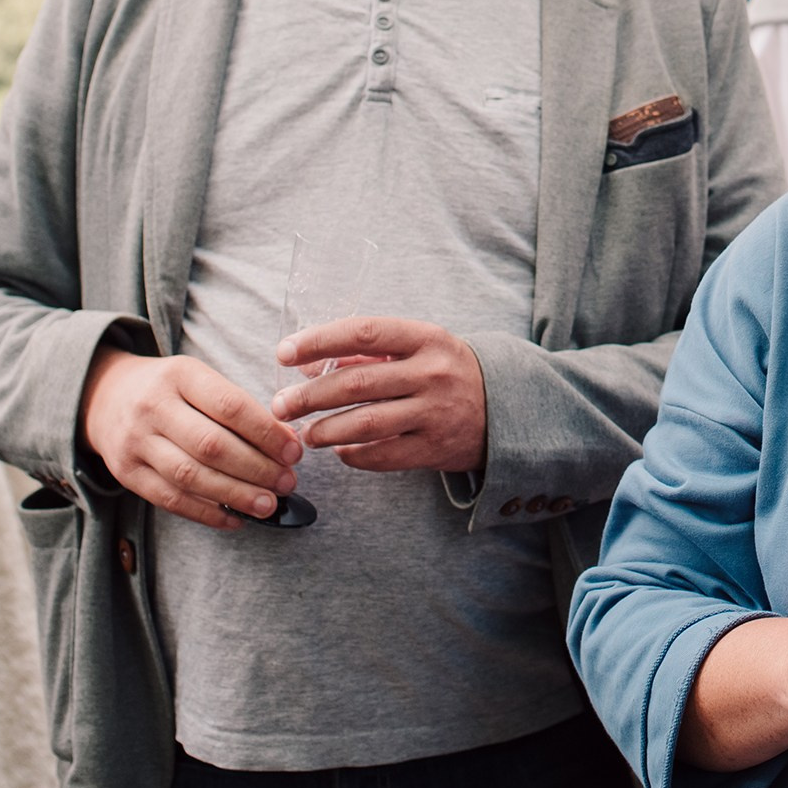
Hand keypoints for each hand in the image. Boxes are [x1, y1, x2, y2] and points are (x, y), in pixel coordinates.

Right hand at [79, 348, 300, 530]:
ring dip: (235, 495)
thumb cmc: (169, 388)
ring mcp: (136, 442)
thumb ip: (237, 406)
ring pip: (191, 476)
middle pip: (212, 445)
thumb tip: (285, 442)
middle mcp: (154, 407)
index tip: (294, 452)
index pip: (230, 406)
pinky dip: (206, 514)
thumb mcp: (198, 379)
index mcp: (180, 375)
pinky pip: (170, 499)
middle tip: (287, 483)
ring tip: (267, 505)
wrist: (104, 395)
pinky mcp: (126, 473)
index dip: (267, 432)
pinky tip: (235, 519)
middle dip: (256, 468)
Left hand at [271, 317, 487, 473]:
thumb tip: (307, 365)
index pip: (363, 333)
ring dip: (325, 430)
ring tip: (305, 433)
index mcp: (425, 338)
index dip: (319, 341)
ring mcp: (435, 412)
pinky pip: (382, 455)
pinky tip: (339, 450)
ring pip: (365, 423)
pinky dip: (353, 454)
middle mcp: (432, 373)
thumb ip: (367, 355)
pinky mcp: (435, 448)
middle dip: (309, 396)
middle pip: (356, 383)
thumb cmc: (446, 372)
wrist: (506, 408)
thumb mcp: (418, 350)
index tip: (284, 352)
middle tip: (281, 405)